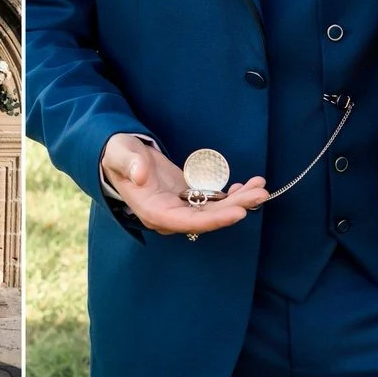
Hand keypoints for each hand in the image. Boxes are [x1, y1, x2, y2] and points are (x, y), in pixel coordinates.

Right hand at [101, 134, 267, 235]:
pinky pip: (214, 202)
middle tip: (259, 193)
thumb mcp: (120, 154)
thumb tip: (141, 175)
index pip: (186, 222)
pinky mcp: (189, 198)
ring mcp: (181, 208)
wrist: (120, 155)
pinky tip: (246, 186)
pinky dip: (232, 195)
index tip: (238, 212)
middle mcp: (169, 215)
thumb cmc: (117, 154)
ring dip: (239, 201)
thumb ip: (129, 163)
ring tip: (260, 187)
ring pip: (215, 211)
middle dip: (236, 207)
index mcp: (152, 211)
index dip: (214, 220)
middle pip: (208, 218)